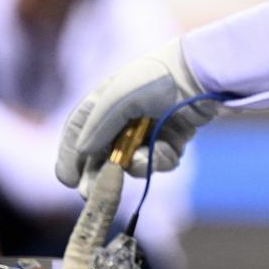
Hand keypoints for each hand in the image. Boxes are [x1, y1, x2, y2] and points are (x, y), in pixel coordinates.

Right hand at [54, 41, 217, 189]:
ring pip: (133, 163)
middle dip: (97, 175)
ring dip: (137, 166)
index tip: (67, 180)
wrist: (200, 75)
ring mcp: (148, 130)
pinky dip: (162, 160)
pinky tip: (169, 149)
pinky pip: (159, 162)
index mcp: (105, 101)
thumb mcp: (117, 99)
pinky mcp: (171, 139)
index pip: (78, 131)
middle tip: (90, 194)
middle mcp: (124, 117)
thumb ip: (97, 126)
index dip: (70, 155)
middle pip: (102, 154)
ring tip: (145, 158)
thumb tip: (83, 152)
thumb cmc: (155, 79)